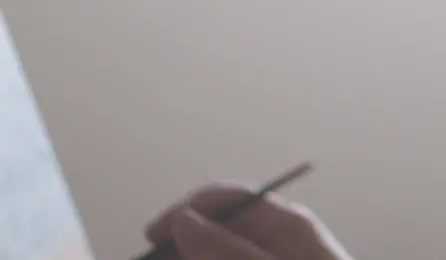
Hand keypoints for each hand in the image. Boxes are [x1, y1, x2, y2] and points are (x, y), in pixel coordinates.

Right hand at [144, 183, 353, 259]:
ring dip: (191, 258)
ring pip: (215, 256)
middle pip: (215, 235)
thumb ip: (227, 250)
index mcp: (286, 226)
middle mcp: (275, 245)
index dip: (188, 210)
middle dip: (183, 249)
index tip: (152, 234)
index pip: (231, 199)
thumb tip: (185, 220)